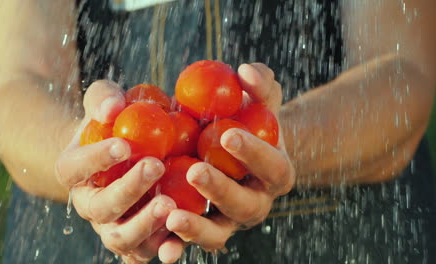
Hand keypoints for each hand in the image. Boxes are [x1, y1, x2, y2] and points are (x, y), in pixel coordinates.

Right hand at [55, 80, 178, 263]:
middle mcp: (88, 204)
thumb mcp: (105, 102)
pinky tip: (178, 239)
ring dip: (144, 224)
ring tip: (169, 204)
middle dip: (127, 189)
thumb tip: (112, 107)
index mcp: (74, 171)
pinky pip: (143, 253)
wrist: (121, 156)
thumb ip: (104, 99)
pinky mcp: (135, 241)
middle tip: (155, 165)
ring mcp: (111, 226)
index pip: (77, 167)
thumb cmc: (113, 125)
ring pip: (120, 238)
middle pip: (101, 207)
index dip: (97, 158)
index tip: (123, 145)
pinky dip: (160, 249)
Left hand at [155, 63, 295, 262]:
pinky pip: (193, 241)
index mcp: (276, 172)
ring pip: (219, 233)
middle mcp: (257, 201)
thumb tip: (246, 71)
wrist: (237, 150)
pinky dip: (177, 246)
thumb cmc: (249, 119)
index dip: (254, 153)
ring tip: (171, 216)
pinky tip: (159, 245)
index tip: (227, 134)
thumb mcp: (260, 98)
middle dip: (222, 190)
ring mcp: (230, 220)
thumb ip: (259, 83)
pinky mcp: (205, 230)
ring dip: (197, 227)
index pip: (272, 166)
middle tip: (195, 171)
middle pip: (245, 205)